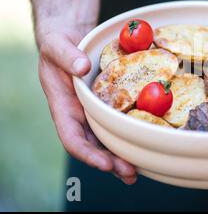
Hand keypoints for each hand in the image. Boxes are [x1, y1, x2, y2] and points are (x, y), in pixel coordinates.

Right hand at [38, 29, 136, 183]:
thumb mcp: (57, 44)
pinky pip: (118, 125)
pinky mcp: (108, 107)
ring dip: (121, 157)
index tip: (105, 163)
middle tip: (130, 172)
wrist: (72, 40)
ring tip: (137, 172)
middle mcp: (78, 115)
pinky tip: (144, 148)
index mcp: (63, 106)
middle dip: (110, 162)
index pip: (71, 137)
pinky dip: (130, 138)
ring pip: (106, 141)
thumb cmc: (59, 44)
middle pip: (93, 146)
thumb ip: (65, 55)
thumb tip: (81, 68)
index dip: (87, 153)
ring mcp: (93, 113)